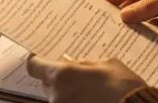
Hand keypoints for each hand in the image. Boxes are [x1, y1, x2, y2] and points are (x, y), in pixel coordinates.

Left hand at [26, 55, 145, 102]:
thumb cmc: (123, 89)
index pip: (34, 66)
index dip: (38, 61)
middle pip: (47, 83)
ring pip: (58, 97)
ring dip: (69, 93)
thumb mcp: (107, 65)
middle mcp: (56, 95)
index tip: (43, 59)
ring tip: (92, 92)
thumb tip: (74, 63)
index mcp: (61, 75)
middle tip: (77, 76)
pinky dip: (76, 102)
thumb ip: (85, 63)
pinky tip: (93, 100)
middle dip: (59, 79)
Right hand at [102, 0, 157, 30]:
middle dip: (124, 10)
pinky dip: (151, 31)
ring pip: (147, 14)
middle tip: (106, 22)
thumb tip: (125, 15)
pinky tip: (141, 38)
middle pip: (138, 0)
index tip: (100, 3)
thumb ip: (150, 5)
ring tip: (120, 32)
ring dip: (137, 22)